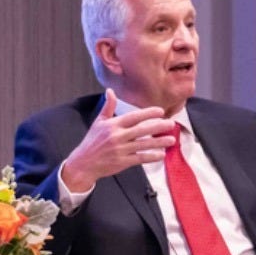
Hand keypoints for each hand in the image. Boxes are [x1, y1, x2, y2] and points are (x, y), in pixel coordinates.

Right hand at [60, 88, 177, 191]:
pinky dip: (151, 156)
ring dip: (159, 142)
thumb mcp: (98, 122)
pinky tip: (161, 154)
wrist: (84, 163)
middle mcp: (117, 136)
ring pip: (144, 144)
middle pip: (142, 130)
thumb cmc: (92, 142)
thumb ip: (108, 107)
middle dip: (158, 126)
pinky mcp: (122, 162)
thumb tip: (110, 91)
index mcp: (113, 125)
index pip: (133, 117)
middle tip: (171, 124)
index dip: (148, 113)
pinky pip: (140, 158)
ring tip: (172, 140)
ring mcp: (121, 150)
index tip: (160, 111)